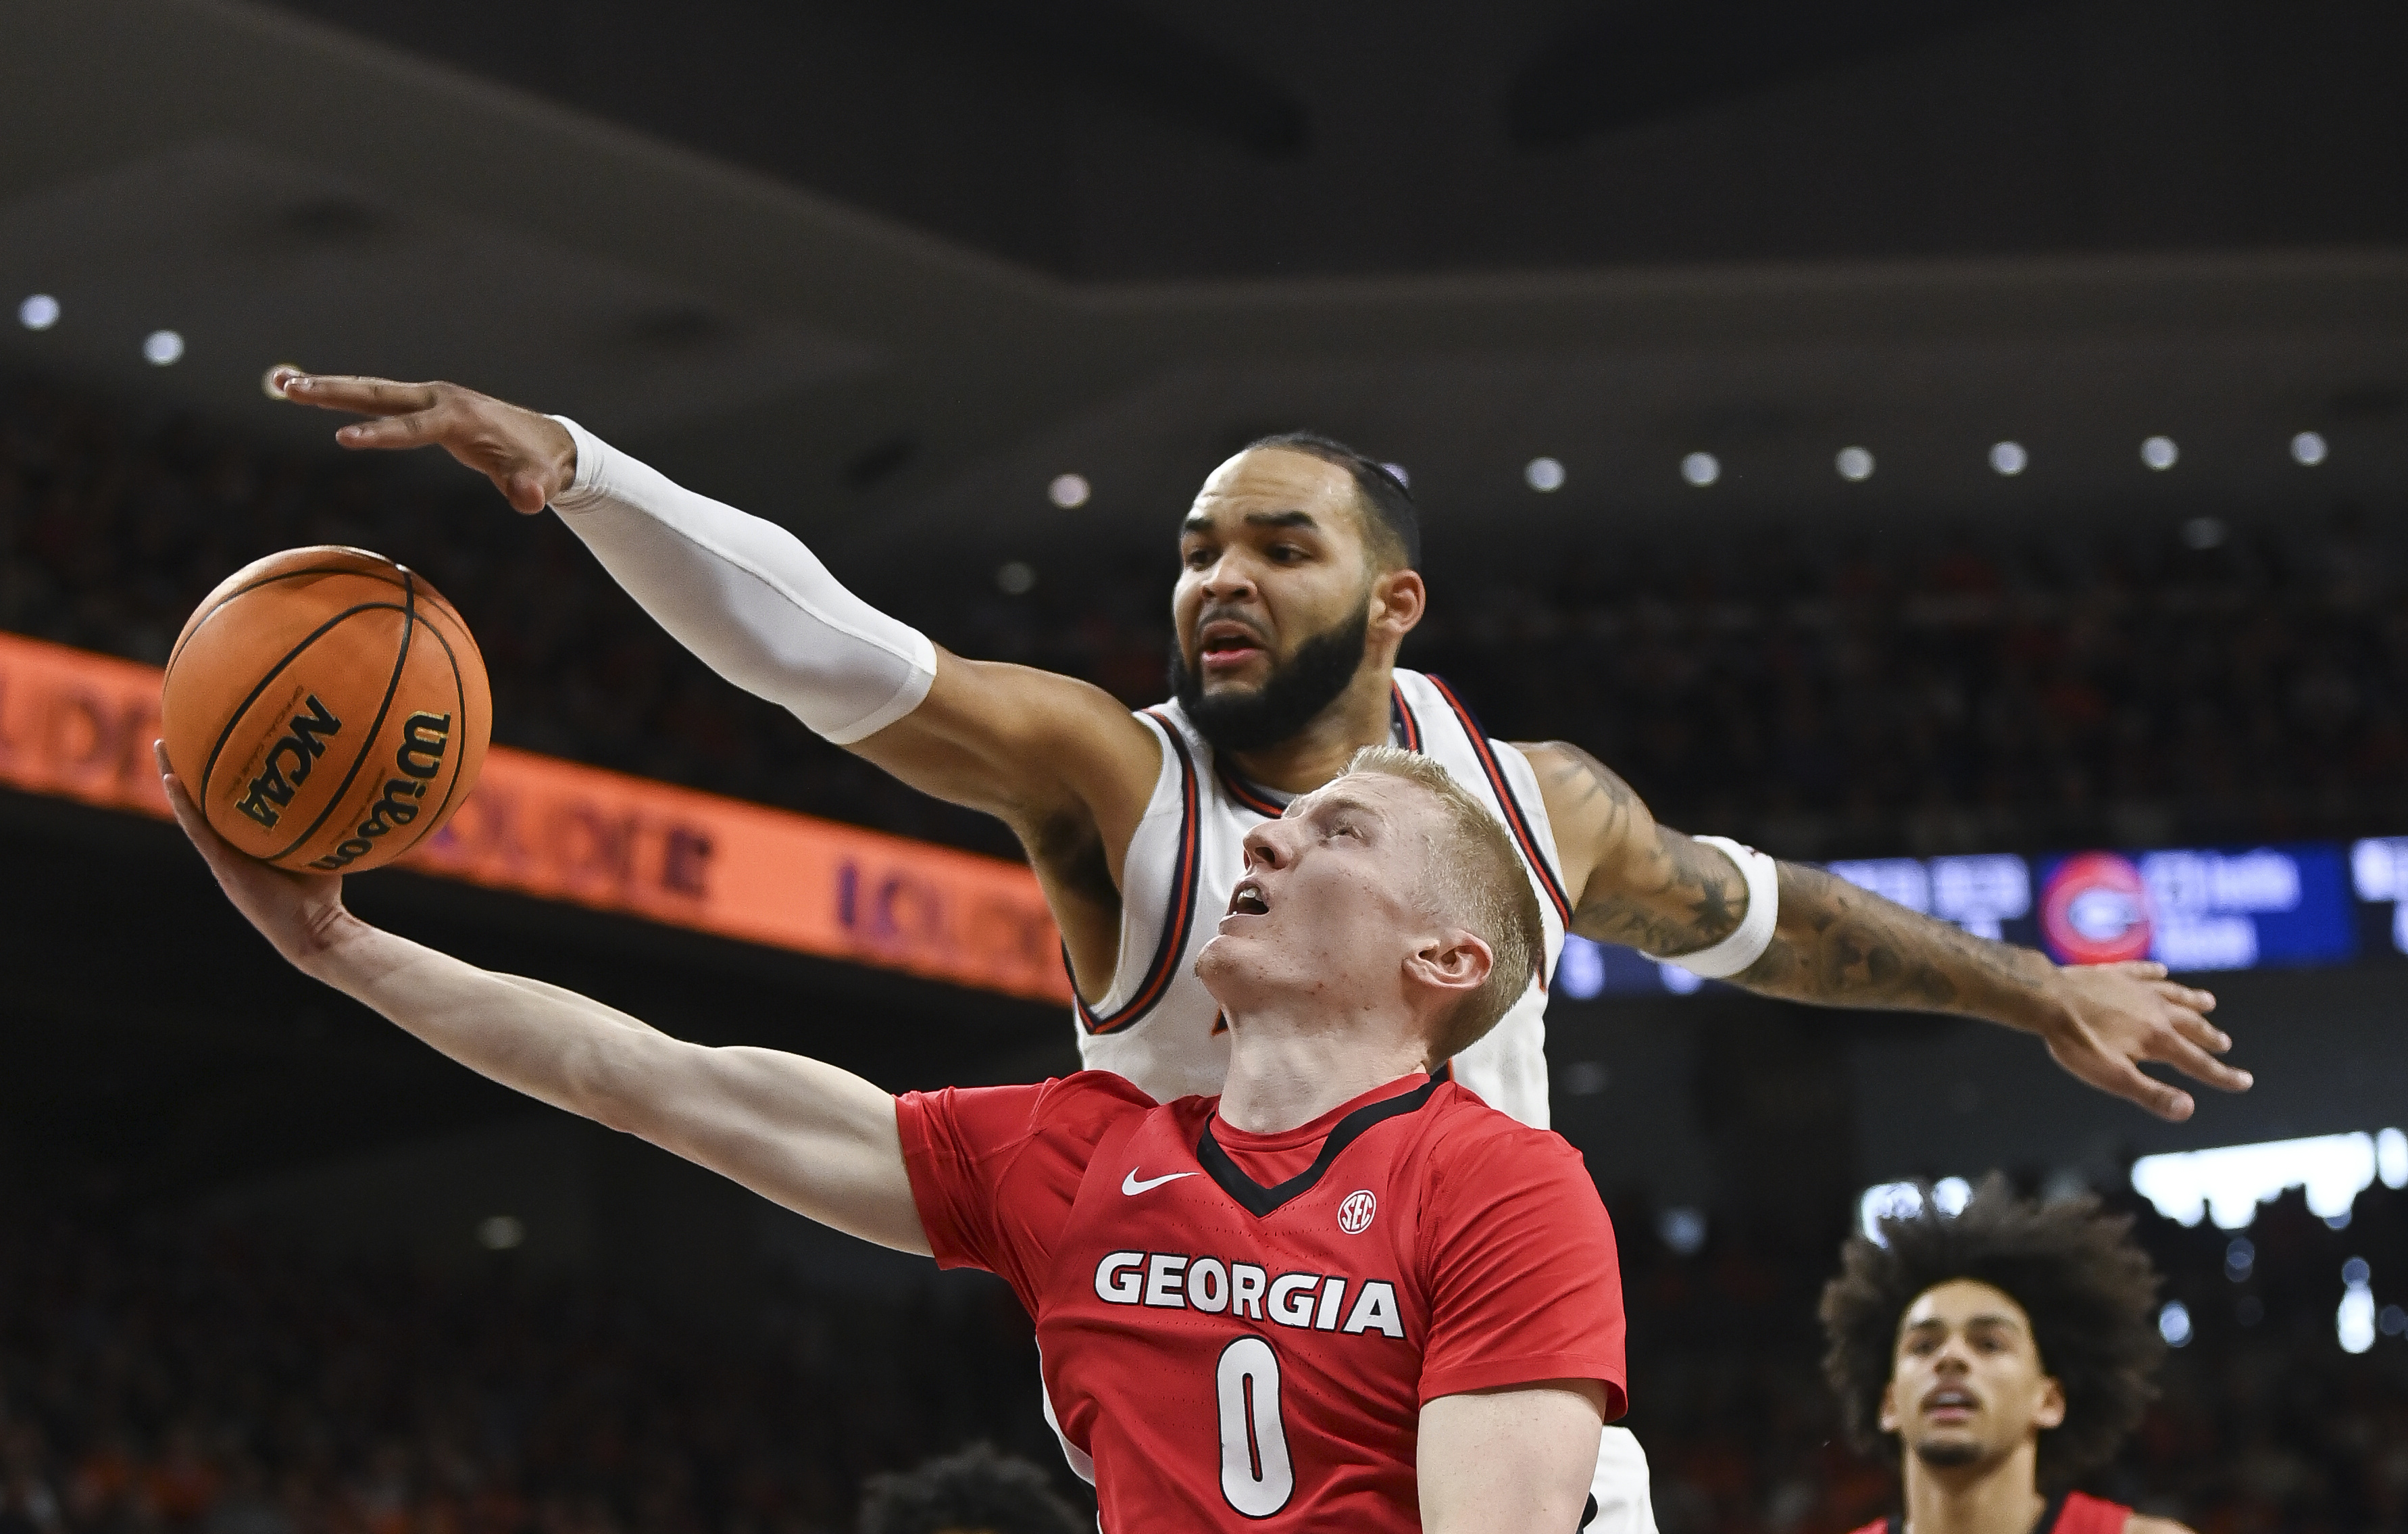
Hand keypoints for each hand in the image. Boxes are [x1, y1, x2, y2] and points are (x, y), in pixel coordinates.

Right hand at [157, 741, 355, 970]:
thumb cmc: (323, 891)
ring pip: (191, 811)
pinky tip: (172, 778)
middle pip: (203, 801)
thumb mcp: (321, 843)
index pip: (226, 803)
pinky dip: (183, 805)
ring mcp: (222, 857)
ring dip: (174, 777)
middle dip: (189, 768)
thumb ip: (323, 816)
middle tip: (176, 734)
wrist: (316, 930)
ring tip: (164, 745)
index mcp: (246, 843)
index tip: (209, 743)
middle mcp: (229, 848)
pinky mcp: (222, 867)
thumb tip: (346, 775)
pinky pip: (198, 830)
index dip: (214, 776)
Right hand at [270, 369, 575, 512]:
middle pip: (378, 393)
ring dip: (326, 386)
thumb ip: (533, 490)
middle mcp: (437, 398)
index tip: (342, 438)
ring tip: (281, 383)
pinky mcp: (421, 404)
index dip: (381, 435)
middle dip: (334, 391)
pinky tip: (306, 394)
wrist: (544, 441)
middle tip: (290, 388)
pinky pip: (376, 398)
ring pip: (370, 390)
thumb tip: (529, 499)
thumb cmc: (539, 466)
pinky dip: (342, 395)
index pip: (413, 427)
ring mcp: (427, 397)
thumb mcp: (540, 481)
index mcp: (458, 418)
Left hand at [2038, 961, 2248, 1120]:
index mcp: (2158, 1039)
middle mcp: (2156, 1010)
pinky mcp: (2114, 973)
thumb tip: (2188, 1109)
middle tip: (2224, 1043)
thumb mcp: (2113, 1077)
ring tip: (2208, 1003)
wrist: (2047, 999)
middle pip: (2191, 1026)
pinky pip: (2142, 971)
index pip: (2199, 1062)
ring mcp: (2136, 989)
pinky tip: (2160, 970)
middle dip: (2209, 1037)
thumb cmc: (2077, 1042)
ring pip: (2173, 994)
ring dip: (2193, 1000)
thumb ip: (2151, 1094)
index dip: (2223, 1075)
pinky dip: (2155, 973)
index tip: (2245, 1081)